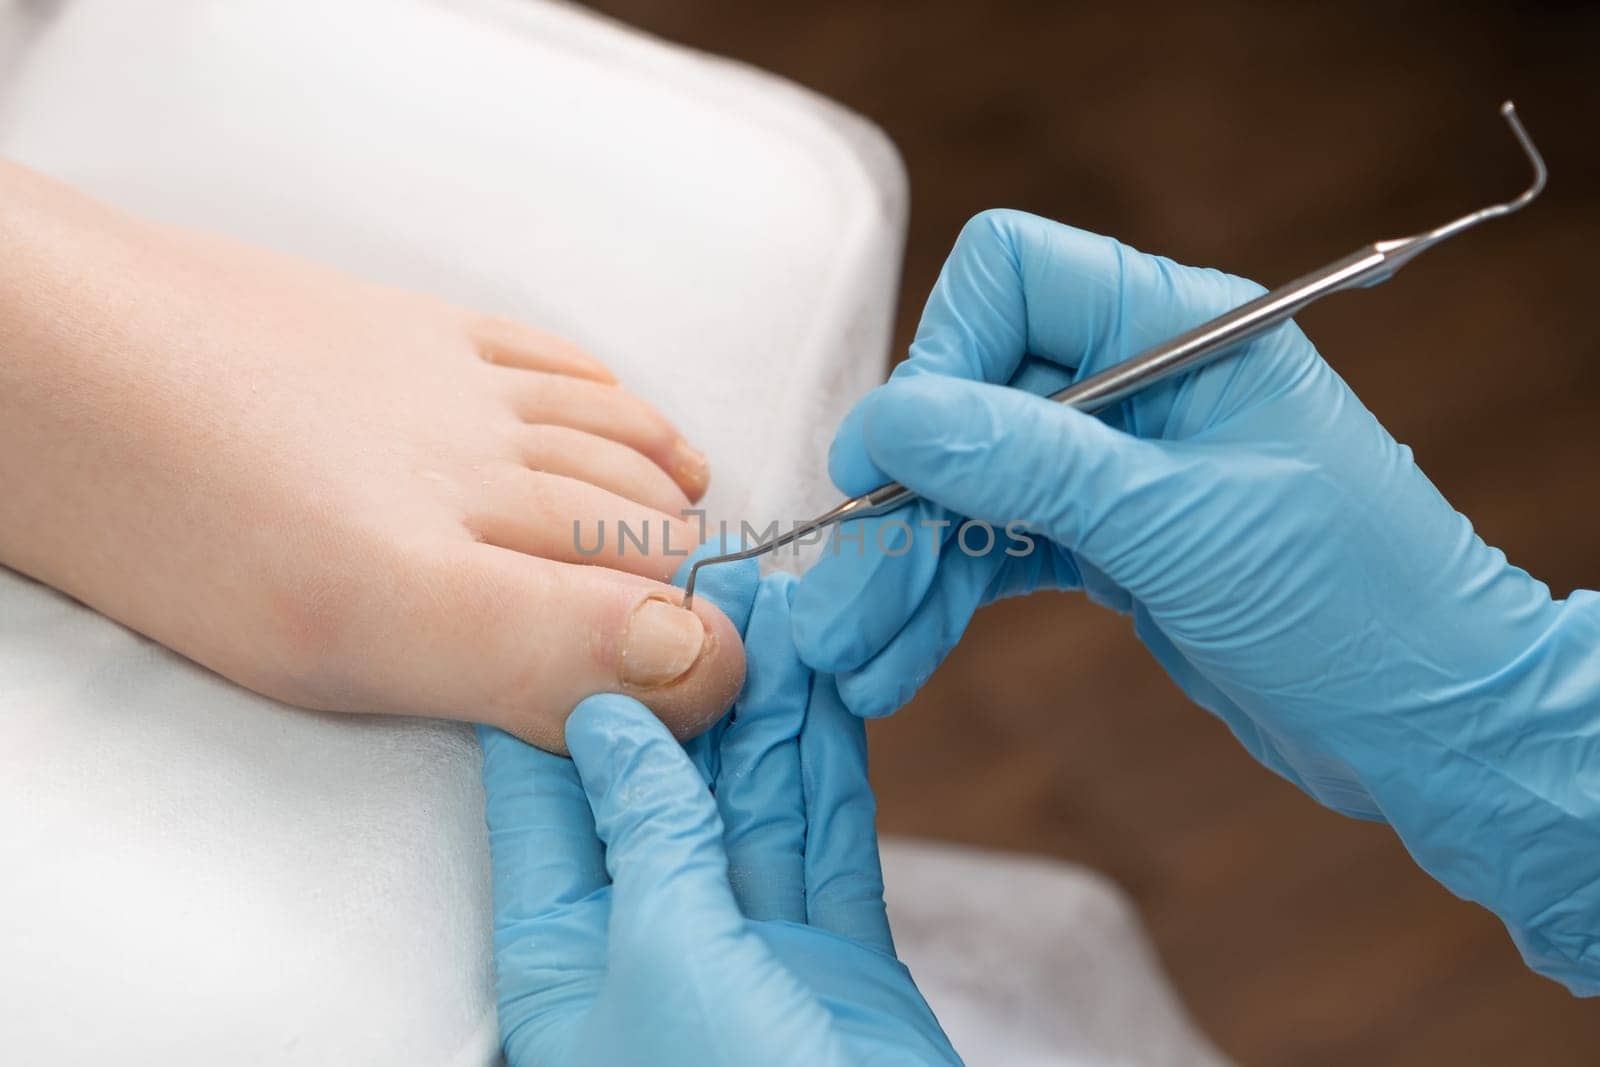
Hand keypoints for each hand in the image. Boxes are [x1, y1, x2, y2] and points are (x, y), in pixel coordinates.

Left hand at [479, 564, 958, 1065]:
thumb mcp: (661, 960)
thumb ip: (646, 833)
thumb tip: (609, 721)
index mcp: (564, 961)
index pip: (547, 800)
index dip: (570, 693)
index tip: (587, 595)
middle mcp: (650, 940)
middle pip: (663, 782)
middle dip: (688, 680)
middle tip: (708, 582)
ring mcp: (749, 942)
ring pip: (753, 796)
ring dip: (766, 704)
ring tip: (774, 605)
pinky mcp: (833, 949)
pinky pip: (827, 834)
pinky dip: (829, 759)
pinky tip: (827, 685)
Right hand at [791, 209, 1599, 991]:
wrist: (1432, 724)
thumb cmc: (1357, 604)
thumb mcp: (1181, 526)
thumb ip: (1029, 461)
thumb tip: (891, 419)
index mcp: (1179, 328)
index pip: (1011, 277)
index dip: (940, 360)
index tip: (888, 462)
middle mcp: (1140, 381)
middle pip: (970, 399)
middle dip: (901, 503)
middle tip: (838, 605)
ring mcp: (1122, 464)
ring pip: (973, 486)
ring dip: (908, 568)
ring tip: (854, 657)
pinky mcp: (1110, 539)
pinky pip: (999, 546)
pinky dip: (948, 597)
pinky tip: (901, 658)